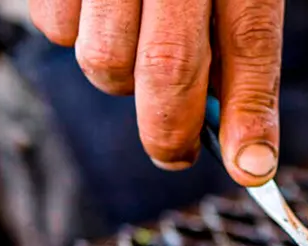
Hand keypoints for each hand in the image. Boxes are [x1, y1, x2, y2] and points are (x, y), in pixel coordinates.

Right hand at [29, 0, 282, 185]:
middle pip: (167, 69)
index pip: (250, 43)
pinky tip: (99, 9)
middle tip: (176, 152)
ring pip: (104, 61)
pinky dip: (77, 36)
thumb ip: (235, 37)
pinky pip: (55, 28)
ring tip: (136, 43)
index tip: (252, 168)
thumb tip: (239, 137)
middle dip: (171, 131)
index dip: (250, 114)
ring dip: (121, 79)